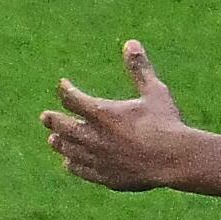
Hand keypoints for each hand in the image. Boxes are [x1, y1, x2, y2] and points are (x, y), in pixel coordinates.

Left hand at [44, 40, 194, 192]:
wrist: (175, 160)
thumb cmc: (166, 123)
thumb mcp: (154, 92)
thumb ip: (139, 69)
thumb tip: (131, 42)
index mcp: (103, 113)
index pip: (72, 99)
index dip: (65, 90)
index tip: (63, 85)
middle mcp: (95, 137)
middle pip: (64, 127)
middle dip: (53, 120)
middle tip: (45, 118)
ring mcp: (99, 159)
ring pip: (70, 151)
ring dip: (61, 144)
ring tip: (53, 140)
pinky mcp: (106, 177)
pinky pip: (83, 171)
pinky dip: (74, 165)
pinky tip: (70, 163)